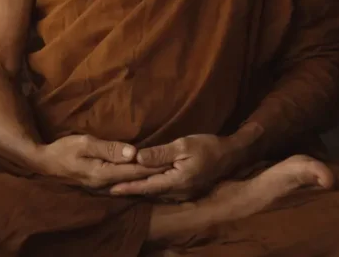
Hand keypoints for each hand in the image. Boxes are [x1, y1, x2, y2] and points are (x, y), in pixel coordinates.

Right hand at [32, 134, 168, 189]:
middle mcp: (106, 185)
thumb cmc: (64, 149)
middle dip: (155, 172)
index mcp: (104, 174)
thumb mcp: (85, 143)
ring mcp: (103, 187)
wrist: (46, 162)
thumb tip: (134, 152)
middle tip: (176, 166)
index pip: (136, 170)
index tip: (172, 161)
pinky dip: (136, 178)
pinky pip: (123, 183)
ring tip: (167, 172)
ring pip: (131, 183)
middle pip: (136, 179)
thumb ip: (109, 148)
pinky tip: (145, 176)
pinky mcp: (100, 184)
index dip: (154, 166)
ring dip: (148, 177)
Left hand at [109, 134, 244, 199]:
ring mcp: (182, 193)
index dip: (128, 187)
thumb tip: (137, 158)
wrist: (229, 155)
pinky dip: (149, 187)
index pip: (147, 186)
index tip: (111, 189)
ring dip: (138, 189)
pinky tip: (141, 183)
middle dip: (130, 190)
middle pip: (149, 192)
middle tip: (109, 188)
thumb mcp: (182, 145)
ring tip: (121, 186)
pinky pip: (162, 190)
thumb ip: (160, 153)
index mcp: (176, 181)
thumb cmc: (206, 146)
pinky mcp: (184, 189)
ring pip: (155, 192)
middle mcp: (178, 192)